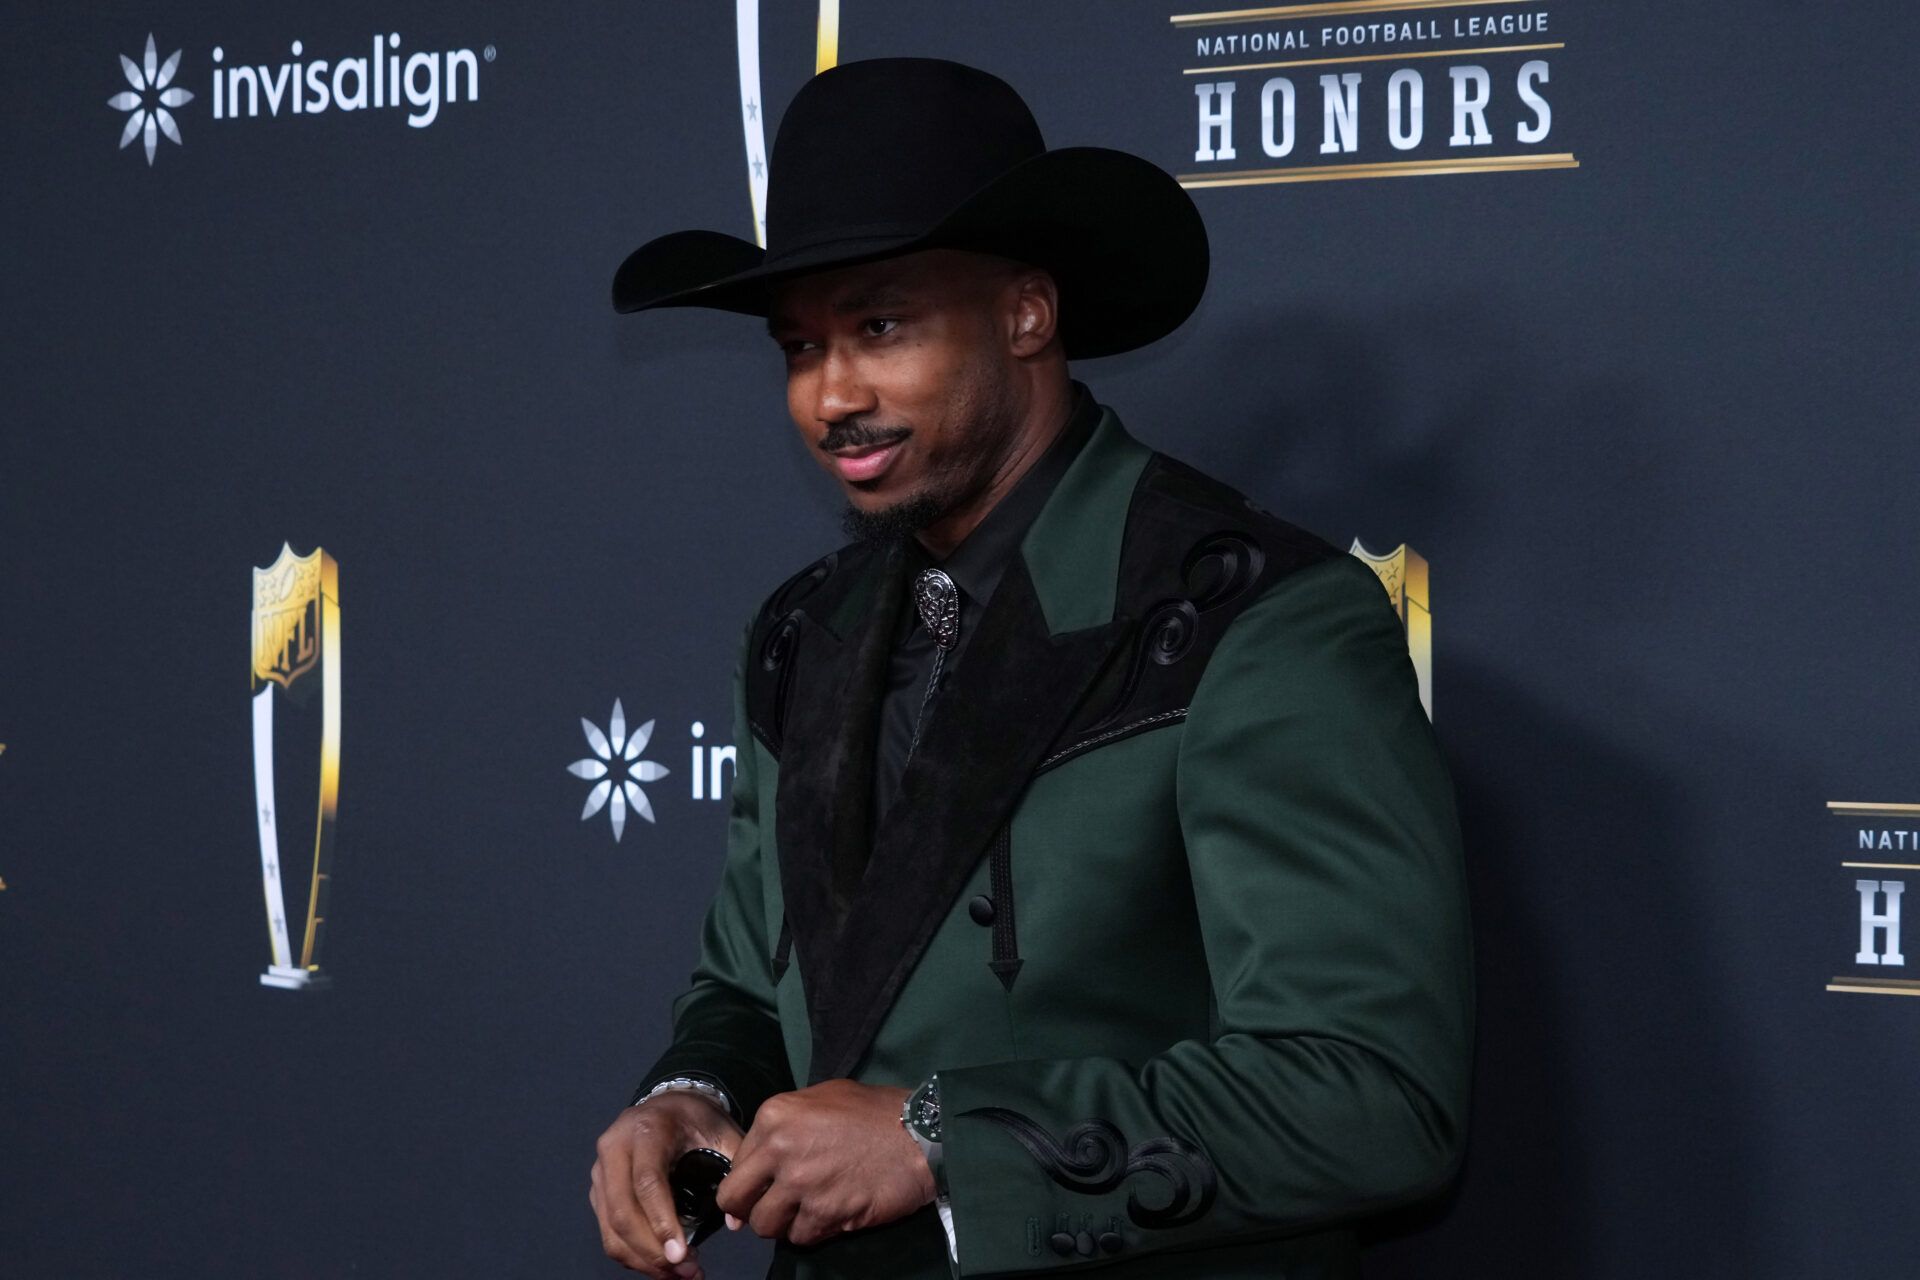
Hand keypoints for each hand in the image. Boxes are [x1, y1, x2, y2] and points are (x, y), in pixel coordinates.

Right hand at [590, 1091, 743, 1277]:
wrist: (667, 1104)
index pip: (647, 1182)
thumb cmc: (696, 1120)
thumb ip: (735, 1170)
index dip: (662, 1222)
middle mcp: (614, 1148)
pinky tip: (660, 1265)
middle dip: (653, 1251)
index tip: (682, 1254)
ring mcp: (600, 1170)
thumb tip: (737, 1222)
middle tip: (688, 1272)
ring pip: (610, 1228)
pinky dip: (631, 1254)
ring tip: (678, 1275)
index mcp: (646, 1130)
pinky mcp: (597, 1189)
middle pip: (622, 1212)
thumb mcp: (722, 1132)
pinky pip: (607, 1230)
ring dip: (642, 1260)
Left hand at [715, 1078, 935, 1247]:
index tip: (762, 1190)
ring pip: (764, 1225)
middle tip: (773, 1208)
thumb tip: (751, 1174)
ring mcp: (800, 1183)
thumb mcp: (823, 1099)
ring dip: (782, 1223)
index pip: (736, 1164)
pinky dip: (812, 1232)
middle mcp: (779, 1149)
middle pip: (735, 1199)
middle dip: (749, 1208)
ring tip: (806, 1210)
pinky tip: (831, 1214)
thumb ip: (782, 1130)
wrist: (921, 1134)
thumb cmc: (874, 1112)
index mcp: (775, 1115)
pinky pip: (799, 1237)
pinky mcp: (824, 1212)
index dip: (748, 1182)